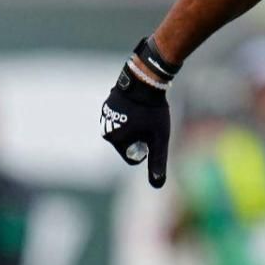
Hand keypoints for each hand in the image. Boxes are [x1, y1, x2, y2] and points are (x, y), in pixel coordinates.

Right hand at [102, 37, 174, 187]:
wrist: (145, 79)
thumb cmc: (153, 111)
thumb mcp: (159, 139)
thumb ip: (157, 162)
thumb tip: (158, 185)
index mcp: (113, 139)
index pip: (132, 157)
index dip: (147, 149)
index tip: (152, 135)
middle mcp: (105, 128)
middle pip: (129, 143)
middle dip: (140, 137)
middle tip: (149, 122)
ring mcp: (106, 114)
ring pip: (127, 129)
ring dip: (137, 126)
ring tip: (144, 113)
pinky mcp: (110, 102)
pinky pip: (125, 116)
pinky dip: (133, 114)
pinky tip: (139, 105)